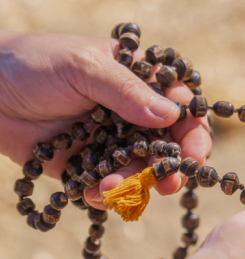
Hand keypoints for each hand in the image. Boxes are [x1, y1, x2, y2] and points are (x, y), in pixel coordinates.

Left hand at [0, 31, 210, 208]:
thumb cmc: (35, 64)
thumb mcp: (84, 68)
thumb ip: (127, 91)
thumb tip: (172, 115)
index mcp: (141, 80)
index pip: (182, 107)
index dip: (194, 132)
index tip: (194, 155)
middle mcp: (133, 112)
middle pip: (170, 145)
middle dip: (171, 167)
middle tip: (167, 185)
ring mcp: (113, 140)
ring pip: (141, 169)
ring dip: (134, 183)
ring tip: (110, 187)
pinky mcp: (89, 164)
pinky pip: (109, 185)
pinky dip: (105, 194)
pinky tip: (93, 193)